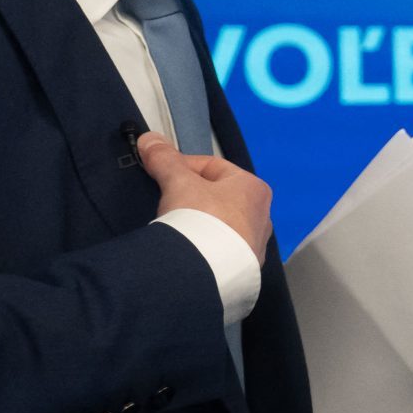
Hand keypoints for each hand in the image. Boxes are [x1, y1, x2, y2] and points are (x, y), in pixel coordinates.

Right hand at [137, 133, 271, 264]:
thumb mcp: (178, 183)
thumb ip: (164, 160)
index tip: (161, 174)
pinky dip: (205, 246)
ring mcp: (255, 246)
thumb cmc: (200, 217)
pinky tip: (188, 251)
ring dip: (200, 222)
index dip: (183, 167)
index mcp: (254, 188)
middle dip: (192, 196)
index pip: (213, 167)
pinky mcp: (243, 270)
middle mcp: (262, 215)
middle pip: (219, 196)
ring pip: (222, 225)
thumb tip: (149, 138)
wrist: (206, 273)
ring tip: (176, 228)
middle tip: (168, 201)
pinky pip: (221, 250)